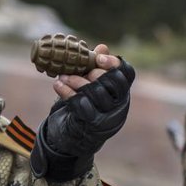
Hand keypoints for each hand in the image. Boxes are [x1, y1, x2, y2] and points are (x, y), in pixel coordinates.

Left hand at [30, 44, 134, 180]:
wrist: (76, 138)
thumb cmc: (86, 106)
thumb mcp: (92, 86)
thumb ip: (97, 68)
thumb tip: (102, 47)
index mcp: (122, 93)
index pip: (127, 74)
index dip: (115, 63)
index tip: (98, 57)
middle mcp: (119, 105)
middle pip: (111, 81)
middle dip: (92, 71)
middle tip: (74, 67)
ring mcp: (107, 116)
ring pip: (95, 92)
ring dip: (76, 81)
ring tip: (62, 76)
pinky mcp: (91, 124)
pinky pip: (80, 105)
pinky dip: (67, 92)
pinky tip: (57, 85)